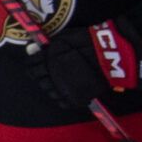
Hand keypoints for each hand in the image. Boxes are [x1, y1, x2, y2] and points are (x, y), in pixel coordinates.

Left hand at [25, 17, 141, 110]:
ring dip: (52, 87)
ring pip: (50, 92)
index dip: (33, 65)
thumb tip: (30, 49)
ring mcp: (64, 88)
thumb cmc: (88, 42)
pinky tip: (66, 93)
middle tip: (50, 72)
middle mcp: (52, 76)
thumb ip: (48, 46)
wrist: (110, 54)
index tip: (39, 63)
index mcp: (47, 61)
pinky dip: (62, 99)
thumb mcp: (64, 38)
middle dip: (42, 76)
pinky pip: (63, 102)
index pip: (30, 67)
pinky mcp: (76, 97)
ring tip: (60, 82)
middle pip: (39, 80)